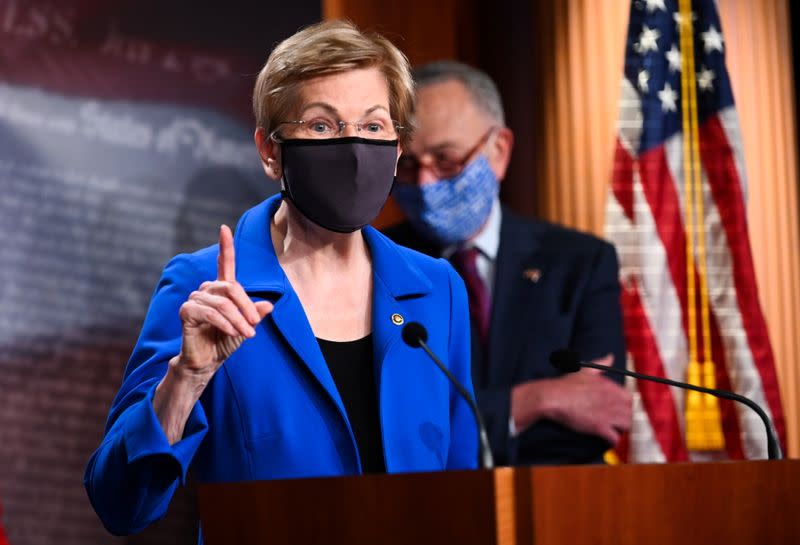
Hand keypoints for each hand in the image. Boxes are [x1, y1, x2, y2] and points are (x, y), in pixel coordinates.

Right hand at [175, 225, 272, 381]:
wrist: (208, 361)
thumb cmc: (225, 341)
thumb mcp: (246, 326)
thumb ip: (255, 314)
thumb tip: (270, 305)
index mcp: (221, 289)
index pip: (224, 263)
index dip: (225, 246)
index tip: (224, 228)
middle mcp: (206, 290)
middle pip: (231, 288)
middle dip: (247, 307)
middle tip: (255, 326)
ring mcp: (194, 299)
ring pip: (223, 303)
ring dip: (238, 320)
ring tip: (246, 335)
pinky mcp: (186, 311)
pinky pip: (210, 312)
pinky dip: (225, 324)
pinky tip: (232, 333)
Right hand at [511, 354, 631, 444]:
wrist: (553, 397)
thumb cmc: (566, 384)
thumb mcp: (585, 369)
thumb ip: (601, 364)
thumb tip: (611, 356)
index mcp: (610, 387)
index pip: (629, 398)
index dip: (623, 405)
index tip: (616, 408)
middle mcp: (613, 400)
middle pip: (630, 413)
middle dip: (623, 418)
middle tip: (613, 421)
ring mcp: (607, 414)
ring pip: (626, 426)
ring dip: (619, 429)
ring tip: (611, 430)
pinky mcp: (600, 427)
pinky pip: (615, 438)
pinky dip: (612, 440)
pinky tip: (605, 438)